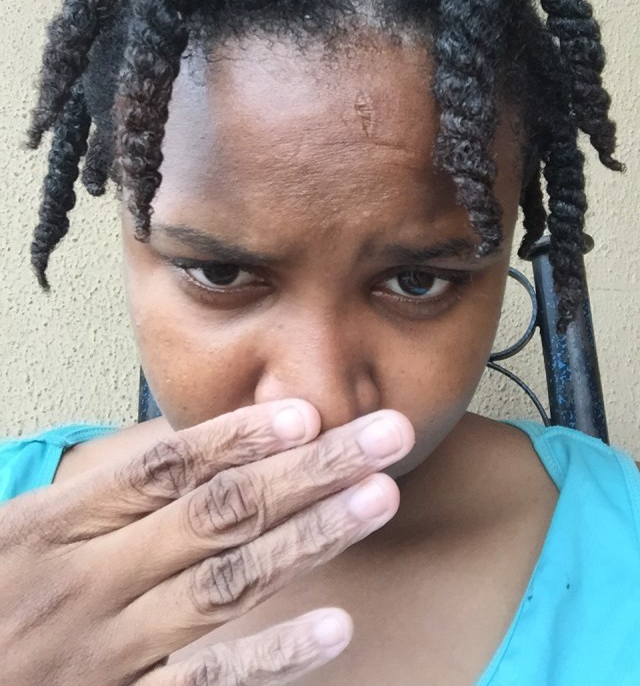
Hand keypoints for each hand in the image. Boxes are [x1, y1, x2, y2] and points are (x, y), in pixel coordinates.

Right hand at [0, 400, 413, 683]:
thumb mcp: (21, 535)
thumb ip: (104, 494)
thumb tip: (195, 448)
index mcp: (57, 526)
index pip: (164, 469)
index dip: (239, 437)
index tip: (307, 412)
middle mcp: (89, 582)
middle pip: (216, 514)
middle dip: (308, 470)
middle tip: (383, 436)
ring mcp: (107, 652)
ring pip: (226, 585)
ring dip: (310, 539)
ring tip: (378, 499)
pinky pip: (206, 684)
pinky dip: (273, 657)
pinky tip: (334, 627)